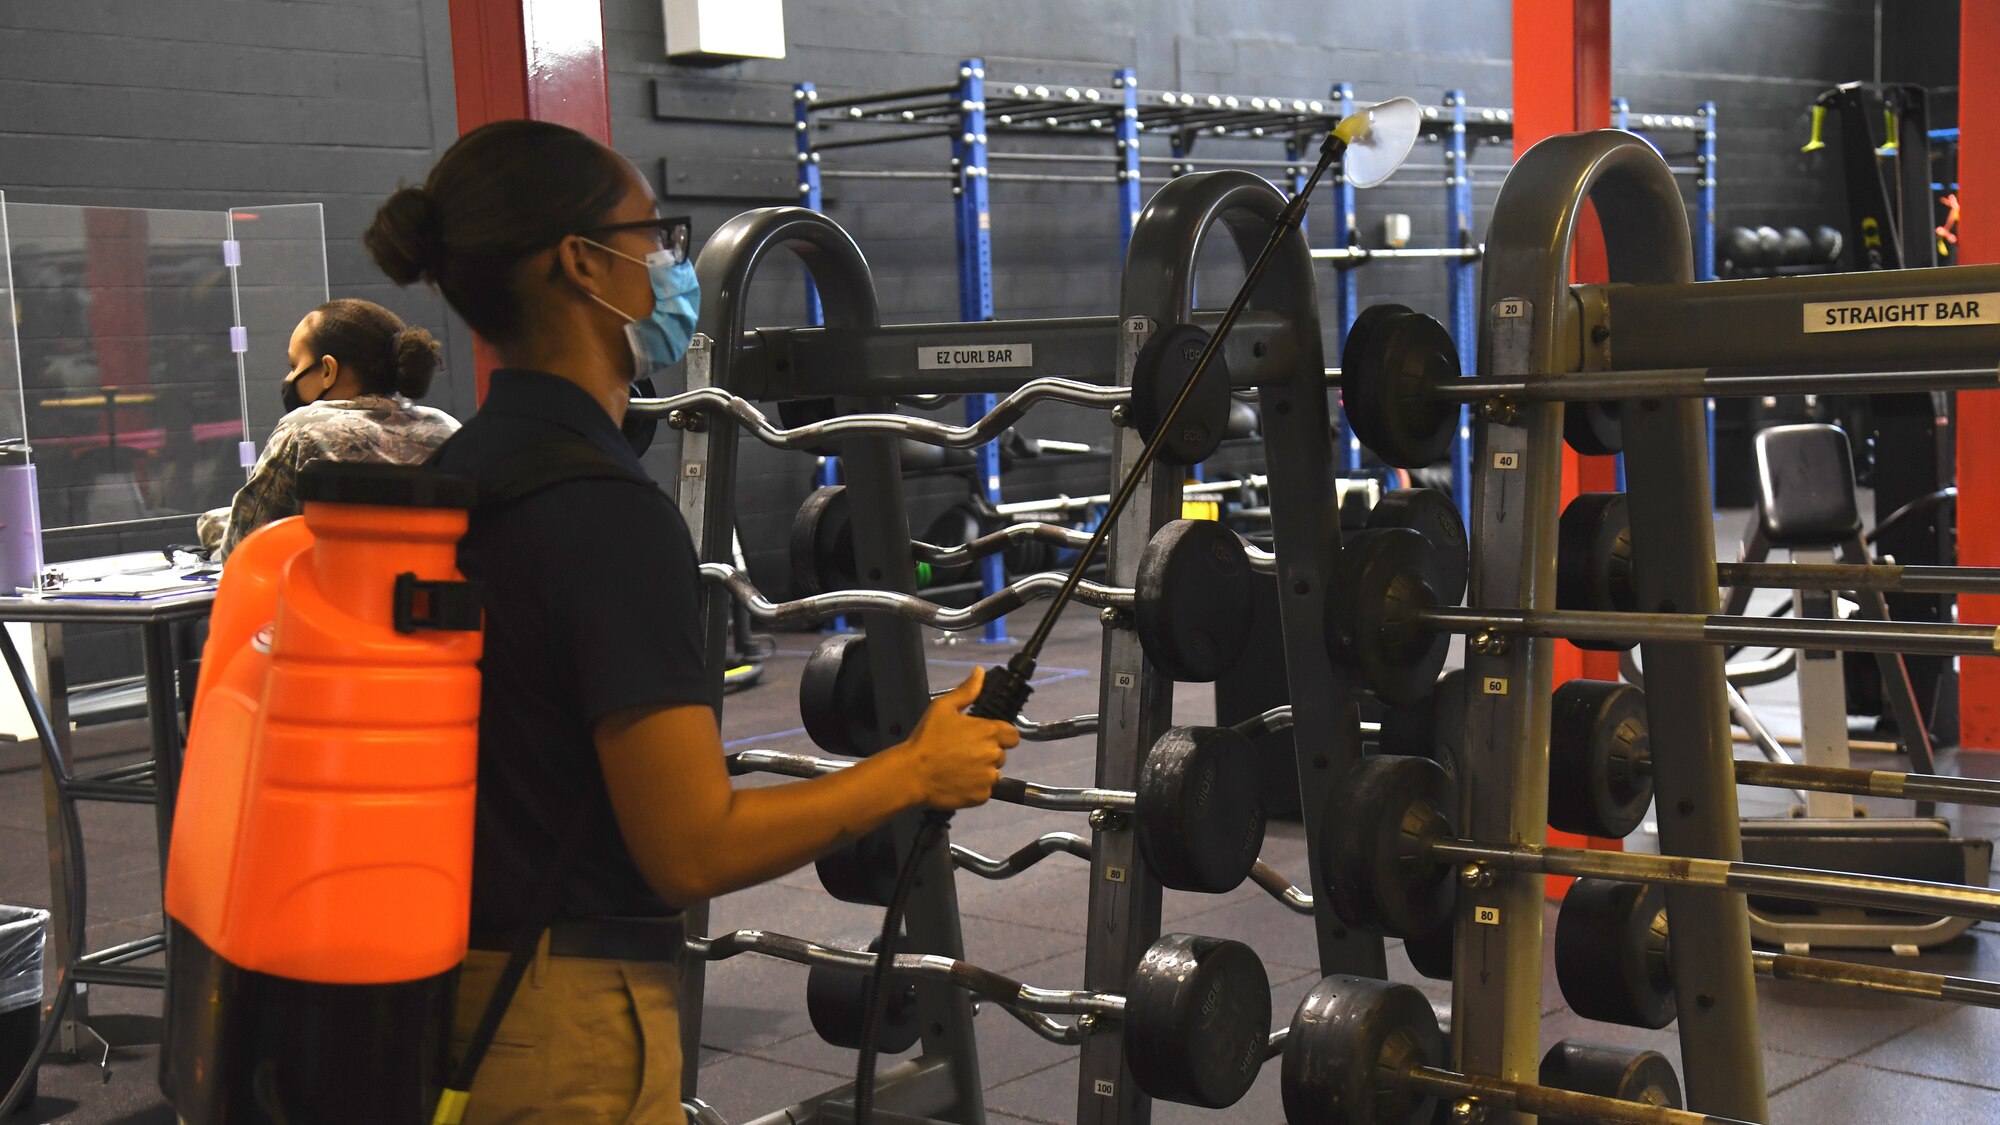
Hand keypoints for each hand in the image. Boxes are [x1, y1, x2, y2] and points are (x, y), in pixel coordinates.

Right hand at [895, 667, 1018, 809]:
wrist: (912, 774)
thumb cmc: (927, 738)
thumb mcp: (943, 707)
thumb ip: (966, 691)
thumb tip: (980, 672)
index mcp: (989, 731)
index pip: (1012, 735)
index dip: (1000, 736)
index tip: (983, 738)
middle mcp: (994, 755)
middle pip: (1000, 754)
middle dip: (987, 753)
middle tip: (963, 752)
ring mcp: (989, 778)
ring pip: (993, 773)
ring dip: (981, 771)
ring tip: (958, 768)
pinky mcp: (982, 796)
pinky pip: (984, 791)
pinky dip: (974, 788)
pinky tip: (957, 782)